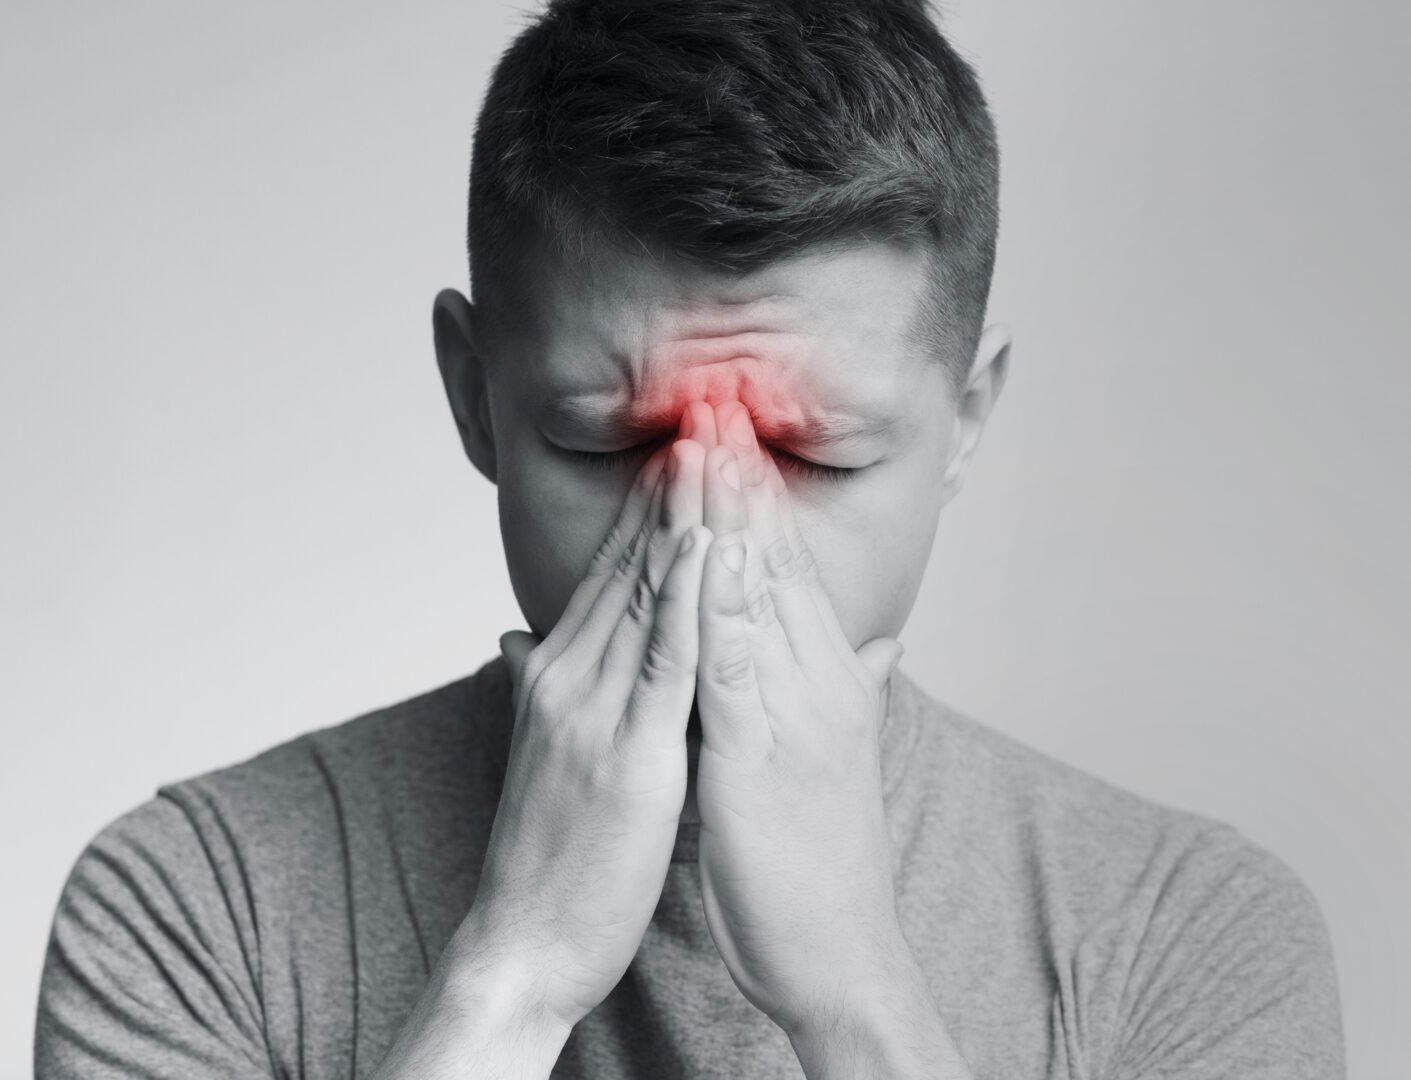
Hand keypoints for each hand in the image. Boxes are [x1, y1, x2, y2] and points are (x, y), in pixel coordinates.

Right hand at [467, 439, 712, 1031]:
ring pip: (646, 595)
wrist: (521, 939)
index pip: (610, 574)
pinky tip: (710, 547)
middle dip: (670, 489)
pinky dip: (688, 599)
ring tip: (712, 448)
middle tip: (705, 416)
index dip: (648, 509)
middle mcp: (569, 677)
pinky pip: (664, 662)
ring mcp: (593, 711)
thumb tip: (519, 642)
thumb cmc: (546, 852)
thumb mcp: (541, 754)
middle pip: (627, 564)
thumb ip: (537, 688)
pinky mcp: (626, 753)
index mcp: (560, 676)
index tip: (684, 450)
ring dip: (683, 517)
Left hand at [691, 399, 910, 1038]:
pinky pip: (737, 665)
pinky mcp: (764, 754)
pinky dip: (721, 603)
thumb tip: (876, 645)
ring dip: (731, 514)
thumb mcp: (836, 758)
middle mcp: (818, 681)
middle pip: (776, 561)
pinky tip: (703, 552)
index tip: (731, 434)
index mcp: (825, 680)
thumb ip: (850, 690)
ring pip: (759, 594)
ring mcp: (795, 713)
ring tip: (707, 440)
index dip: (758, 499)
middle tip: (717, 399)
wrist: (844, 955)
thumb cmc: (822, 860)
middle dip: (743, 479)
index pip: (787, 570)